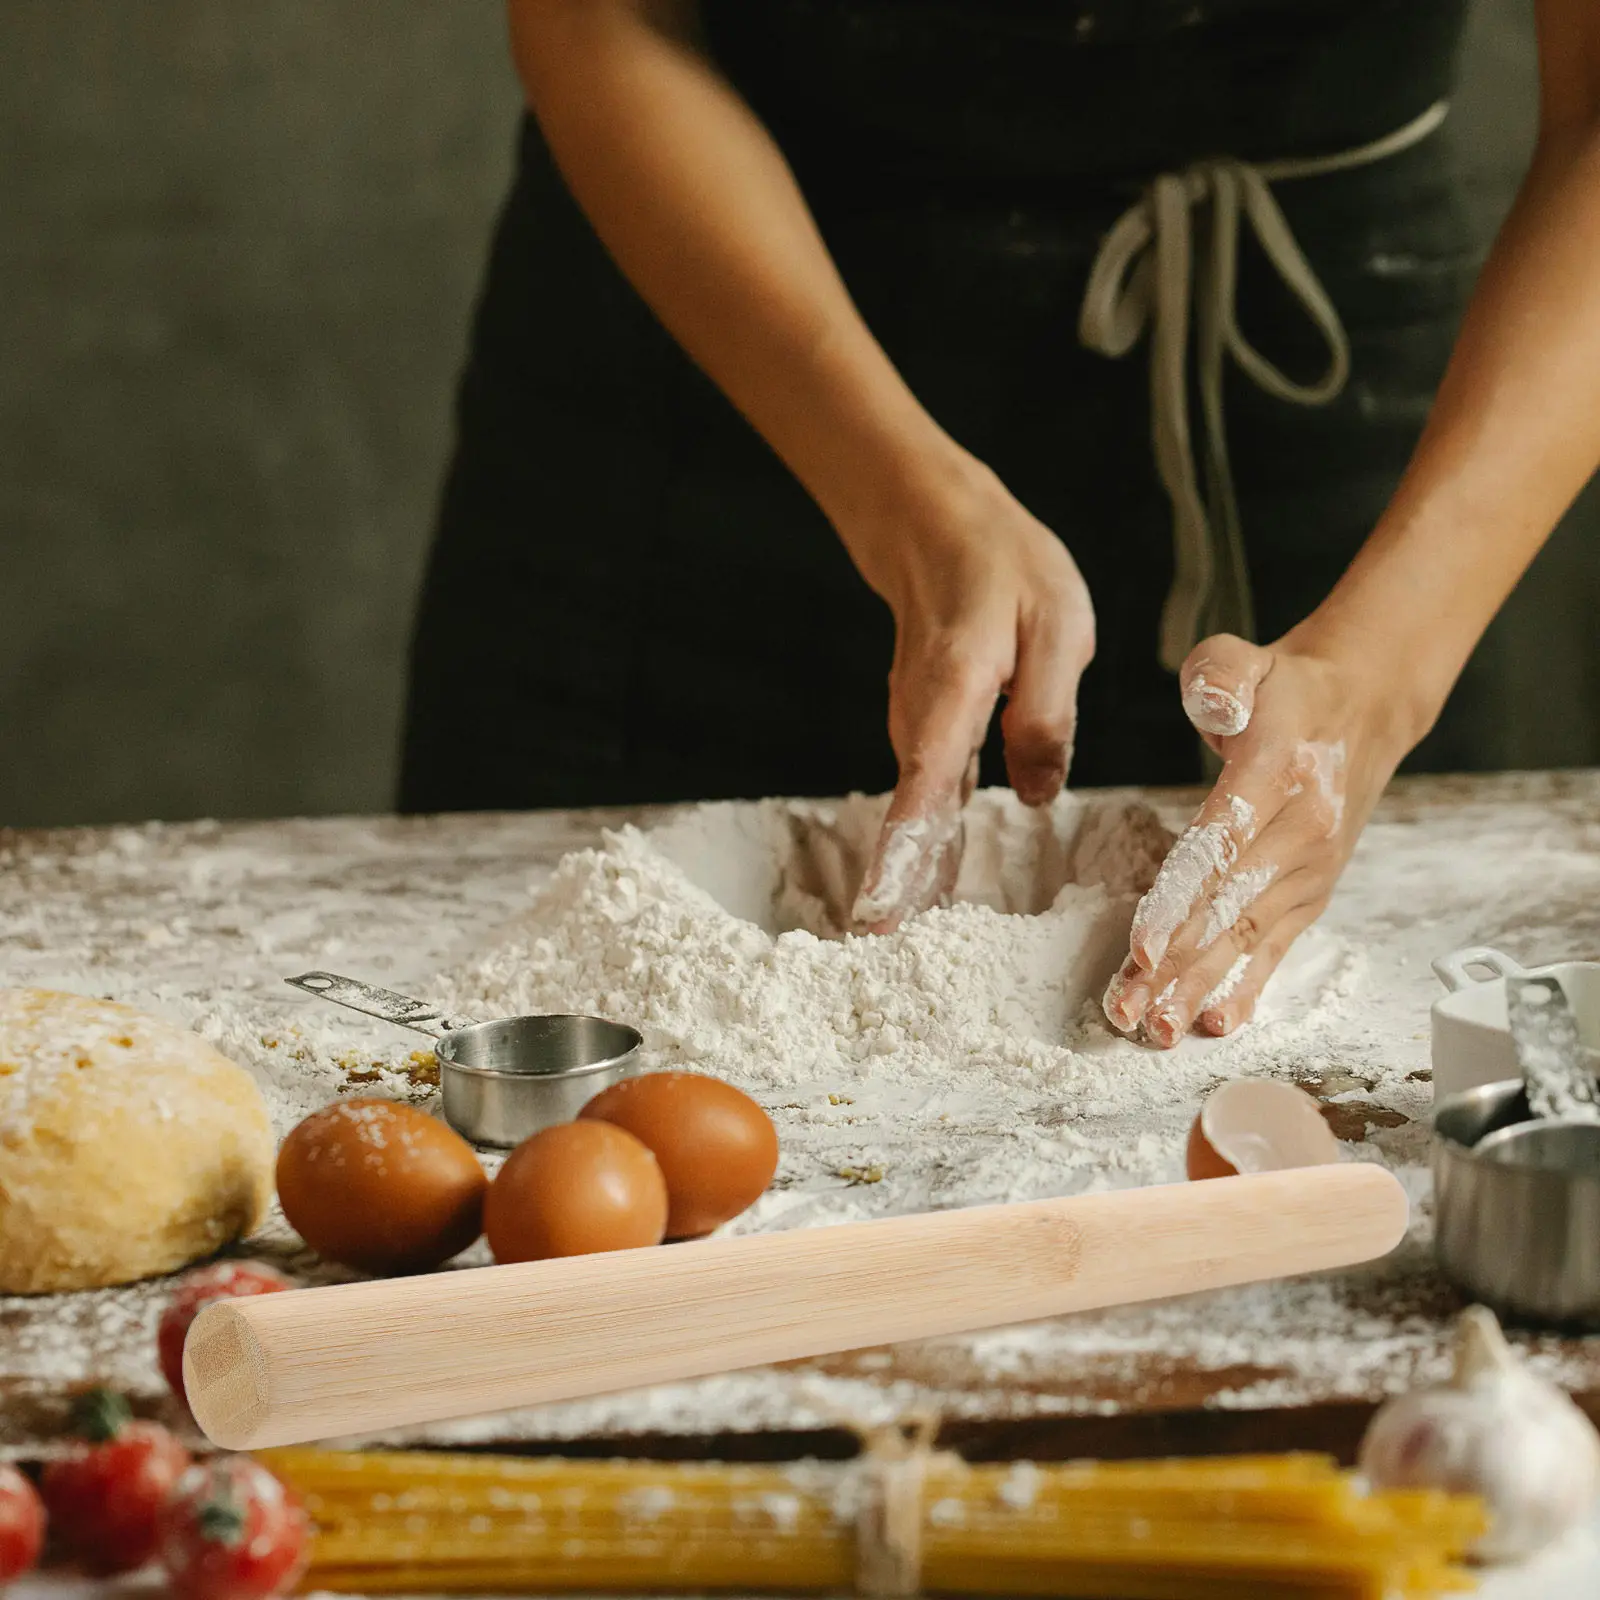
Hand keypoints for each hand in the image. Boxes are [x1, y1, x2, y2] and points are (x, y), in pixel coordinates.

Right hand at [847, 457, 1095, 930]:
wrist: (936, 525)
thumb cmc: (1002, 565)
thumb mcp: (1054, 627)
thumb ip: (1047, 713)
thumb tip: (1037, 796)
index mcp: (952, 694)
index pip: (924, 786)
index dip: (904, 854)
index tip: (881, 913)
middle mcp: (919, 723)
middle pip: (910, 820)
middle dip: (901, 894)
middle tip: (893, 966)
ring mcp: (917, 730)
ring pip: (917, 817)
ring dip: (912, 881)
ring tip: (908, 951)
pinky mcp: (927, 735)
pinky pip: (926, 801)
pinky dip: (924, 847)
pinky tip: (928, 894)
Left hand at [1102, 629, 1419, 1045]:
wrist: (1362, 707)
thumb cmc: (1284, 688)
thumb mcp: (1246, 657)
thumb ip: (1219, 674)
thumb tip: (1213, 708)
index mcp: (1277, 772)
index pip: (1221, 845)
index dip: (1180, 900)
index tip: (1143, 948)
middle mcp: (1301, 830)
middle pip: (1227, 907)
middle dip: (1174, 966)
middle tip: (1127, 1011)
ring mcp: (1311, 867)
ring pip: (1246, 936)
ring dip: (1198, 986)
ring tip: (1157, 1029)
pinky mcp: (1313, 892)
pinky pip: (1278, 946)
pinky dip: (1247, 987)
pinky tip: (1215, 1023)